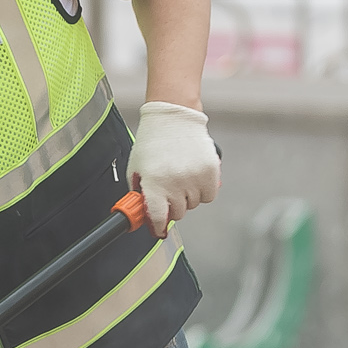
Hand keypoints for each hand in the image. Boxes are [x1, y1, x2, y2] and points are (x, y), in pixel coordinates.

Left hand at [128, 101, 219, 235]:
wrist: (173, 118)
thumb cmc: (152, 142)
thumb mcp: (136, 169)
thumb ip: (141, 193)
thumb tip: (146, 216)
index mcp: (154, 182)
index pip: (157, 217)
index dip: (157, 226)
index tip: (158, 229)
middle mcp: (175, 182)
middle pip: (178, 213)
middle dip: (172, 206)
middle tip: (169, 192)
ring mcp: (194, 177)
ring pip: (194, 205)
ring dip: (188, 197)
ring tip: (180, 178)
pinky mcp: (211, 171)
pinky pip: (209, 196)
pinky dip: (202, 191)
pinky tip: (194, 178)